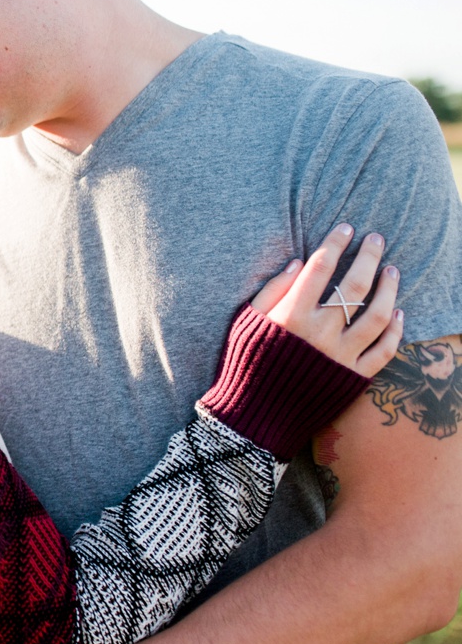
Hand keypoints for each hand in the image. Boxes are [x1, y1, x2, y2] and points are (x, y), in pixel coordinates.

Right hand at [250, 224, 402, 376]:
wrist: (255, 414)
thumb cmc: (245, 363)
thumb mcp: (246, 322)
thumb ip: (272, 291)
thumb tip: (299, 263)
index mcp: (292, 316)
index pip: (320, 268)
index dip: (335, 244)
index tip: (346, 229)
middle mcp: (320, 333)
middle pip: (355, 286)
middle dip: (369, 256)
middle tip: (377, 239)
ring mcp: (341, 356)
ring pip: (378, 315)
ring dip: (389, 289)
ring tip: (392, 271)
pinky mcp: (354, 377)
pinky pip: (384, 350)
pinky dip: (396, 330)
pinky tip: (399, 312)